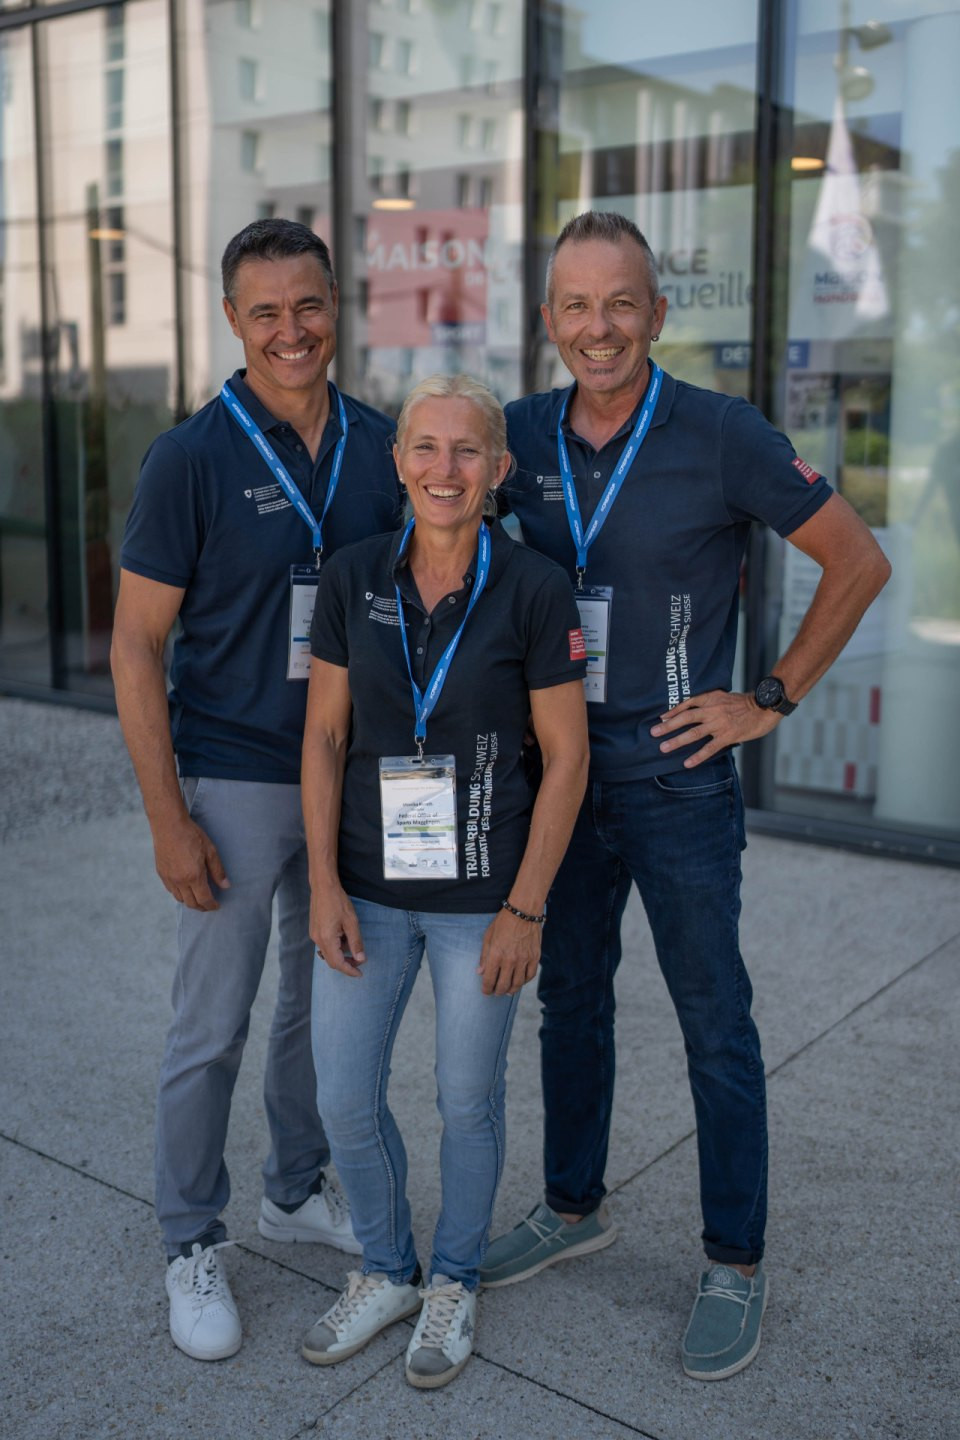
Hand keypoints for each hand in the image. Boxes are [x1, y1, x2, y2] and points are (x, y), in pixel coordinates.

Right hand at [153, 815, 229, 910]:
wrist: (169, 825)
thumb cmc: (192, 835)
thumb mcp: (210, 851)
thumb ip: (218, 871)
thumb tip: (226, 886)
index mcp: (194, 876)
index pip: (204, 899)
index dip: (212, 906)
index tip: (217, 906)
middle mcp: (180, 881)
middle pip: (191, 903)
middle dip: (202, 907)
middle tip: (209, 904)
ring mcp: (169, 878)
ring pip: (180, 899)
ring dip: (190, 902)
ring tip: (198, 898)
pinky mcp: (161, 873)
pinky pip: (171, 891)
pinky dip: (180, 894)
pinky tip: (186, 889)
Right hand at [310, 880, 365, 977]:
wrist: (323, 886)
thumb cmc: (338, 901)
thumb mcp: (351, 922)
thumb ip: (356, 942)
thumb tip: (361, 959)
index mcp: (326, 939)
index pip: (337, 963)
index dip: (349, 970)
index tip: (360, 974)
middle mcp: (317, 940)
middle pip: (331, 961)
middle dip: (346, 964)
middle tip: (360, 961)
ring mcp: (314, 935)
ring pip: (328, 953)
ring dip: (341, 955)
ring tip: (353, 947)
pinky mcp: (314, 930)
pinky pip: (325, 945)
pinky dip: (336, 947)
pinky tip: (344, 938)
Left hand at [478, 910, 541, 996]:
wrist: (524, 911)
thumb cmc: (503, 922)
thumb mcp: (488, 936)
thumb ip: (484, 956)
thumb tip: (480, 972)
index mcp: (496, 954)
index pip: (489, 979)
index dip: (486, 989)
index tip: (485, 991)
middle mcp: (510, 959)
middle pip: (503, 985)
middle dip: (497, 992)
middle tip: (495, 992)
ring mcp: (524, 959)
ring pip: (518, 983)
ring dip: (511, 990)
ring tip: (507, 991)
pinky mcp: (535, 957)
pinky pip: (530, 975)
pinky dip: (524, 981)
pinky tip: (520, 981)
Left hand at [650, 689, 779, 766]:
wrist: (764, 707)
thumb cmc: (744, 703)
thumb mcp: (723, 696)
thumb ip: (709, 702)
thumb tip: (692, 710)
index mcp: (710, 698)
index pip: (687, 704)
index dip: (672, 711)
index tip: (661, 718)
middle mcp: (712, 710)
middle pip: (685, 718)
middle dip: (668, 726)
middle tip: (653, 733)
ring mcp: (719, 723)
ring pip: (694, 733)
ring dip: (677, 741)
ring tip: (663, 748)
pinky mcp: (727, 736)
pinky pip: (709, 748)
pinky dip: (697, 756)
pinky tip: (687, 763)